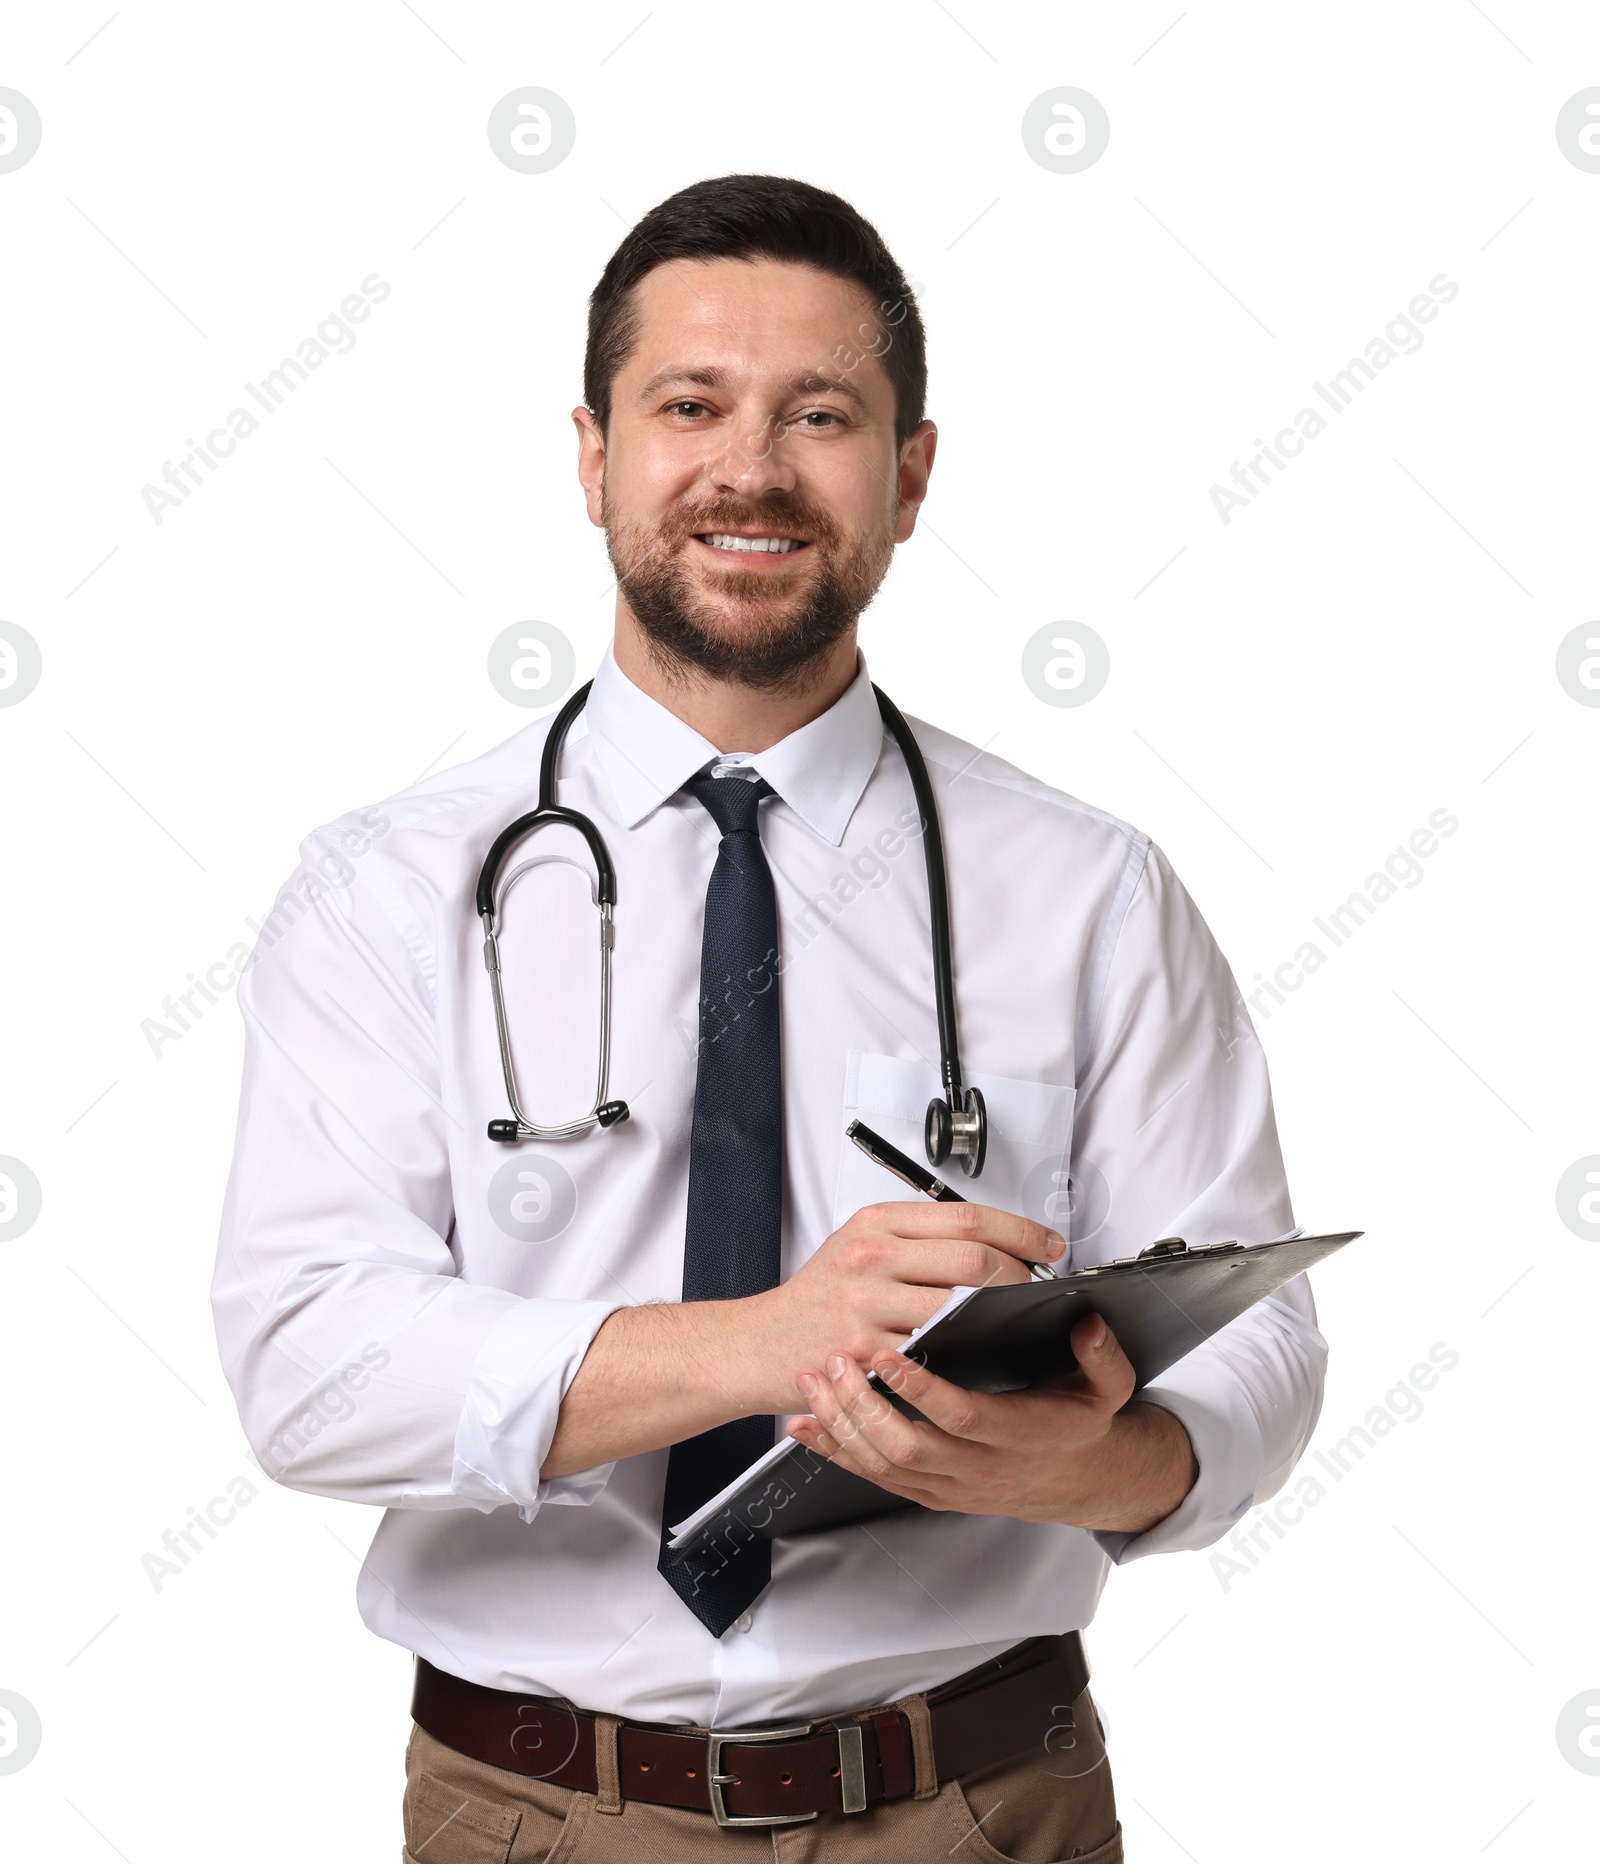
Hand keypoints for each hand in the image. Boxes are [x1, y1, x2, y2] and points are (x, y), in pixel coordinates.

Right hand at [735, 1200, 1065, 1415]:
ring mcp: (867, 1305)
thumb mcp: (856, 1246)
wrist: (756, 1345)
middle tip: (1037, 1289)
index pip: (968, 1216)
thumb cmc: (814, 1300)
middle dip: (1021, 1276)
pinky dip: (963, 1352)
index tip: (1047, 1245)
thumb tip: (987, 1241)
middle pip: (974, 1258)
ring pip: (961, 1305)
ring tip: (1012, 1322)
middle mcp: (871, 1256)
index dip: (1020, 1231)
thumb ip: (915, 1239)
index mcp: (876, 1223)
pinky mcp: (865, 1351)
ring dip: (999, 1317)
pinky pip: (933, 1350)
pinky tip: (976, 1354)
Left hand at [785, 1313, 1198, 1533]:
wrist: (1079, 1481)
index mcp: (1017, 1435)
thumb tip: (1090, 1324)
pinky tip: (805, 1426)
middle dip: (864, 1406)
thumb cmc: (1080, 1425)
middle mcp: (979, 1467)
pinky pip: (874, 1478)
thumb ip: (1102, 1355)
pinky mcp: (929, 1492)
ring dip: (842, 1425)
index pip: (961, 1416)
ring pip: (884, 1466)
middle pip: (908, 1446)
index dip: (920, 1389)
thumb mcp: (1107, 1389)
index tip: (889, 1354)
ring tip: (814, 1380)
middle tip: (836, 1361)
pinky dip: (835, 1452)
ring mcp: (949, 1484)